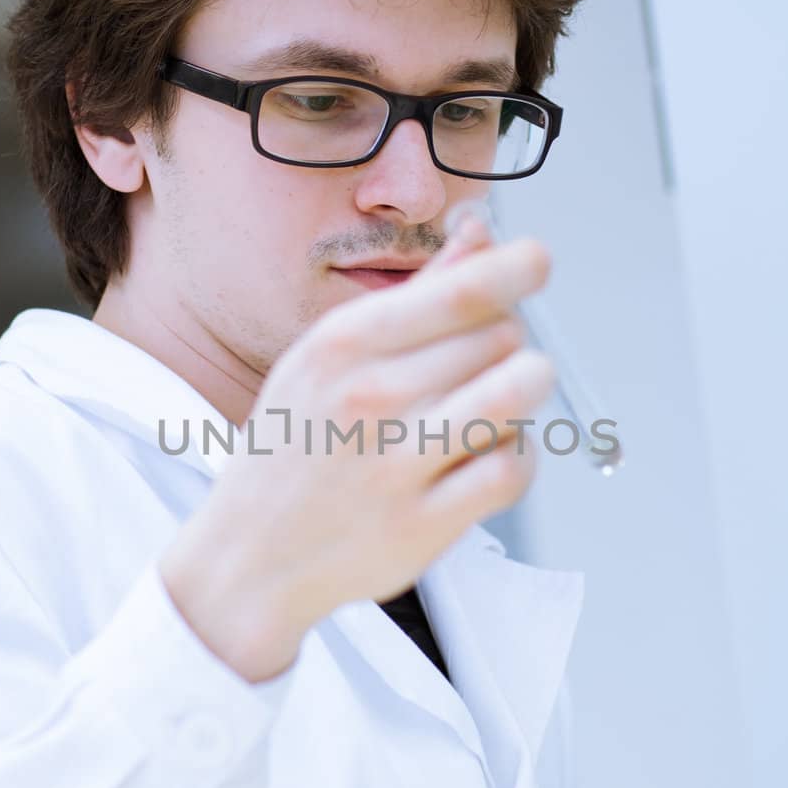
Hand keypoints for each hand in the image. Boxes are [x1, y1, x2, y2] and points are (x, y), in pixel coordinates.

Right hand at [160, 209, 553, 679]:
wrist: (250, 556)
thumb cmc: (298, 444)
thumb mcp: (327, 356)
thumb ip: (414, 294)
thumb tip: (481, 232)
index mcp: (342, 345)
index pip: (461, 291)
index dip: (516, 269)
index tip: (537, 261)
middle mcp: (370, 397)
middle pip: (499, 337)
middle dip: (509, 339)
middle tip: (486, 362)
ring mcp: (397, 464)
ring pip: (515, 393)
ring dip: (525, 389)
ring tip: (504, 399)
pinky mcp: (425, 523)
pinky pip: (511, 468)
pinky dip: (519, 456)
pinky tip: (494, 453)